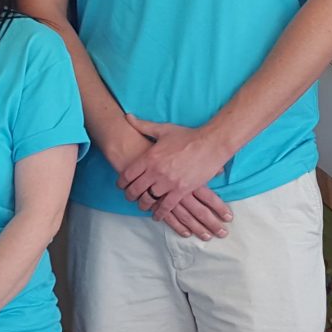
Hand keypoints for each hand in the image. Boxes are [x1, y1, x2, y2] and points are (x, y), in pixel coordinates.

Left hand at [119, 119, 232, 236]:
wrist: (210, 144)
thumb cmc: (187, 136)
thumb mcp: (163, 129)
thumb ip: (143, 125)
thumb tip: (128, 117)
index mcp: (149, 157)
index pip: (128, 175)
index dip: (122, 183)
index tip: (121, 186)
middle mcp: (156, 172)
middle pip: (135, 190)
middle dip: (130, 196)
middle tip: (130, 197)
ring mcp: (169, 182)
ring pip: (149, 200)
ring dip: (143, 204)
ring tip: (143, 205)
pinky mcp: (181, 190)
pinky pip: (166, 206)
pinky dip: (160, 212)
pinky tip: (157, 215)